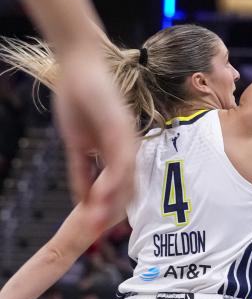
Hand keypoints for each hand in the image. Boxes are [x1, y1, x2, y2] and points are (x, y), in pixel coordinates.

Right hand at [55, 46, 137, 224]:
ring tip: (98, 222)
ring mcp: (127, 138)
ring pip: (126, 179)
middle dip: (112, 213)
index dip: (110, 210)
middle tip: (98, 233)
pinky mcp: (120, 128)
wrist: (81, 64)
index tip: (99, 229)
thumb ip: (82, 170)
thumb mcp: (77, 143)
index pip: (120, 189)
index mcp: (119, 153)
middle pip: (127, 189)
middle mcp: (128, 148)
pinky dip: (112, 181)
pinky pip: (120, 160)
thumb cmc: (80, 99)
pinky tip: (101, 195)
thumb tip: (82, 198)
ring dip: (112, 203)